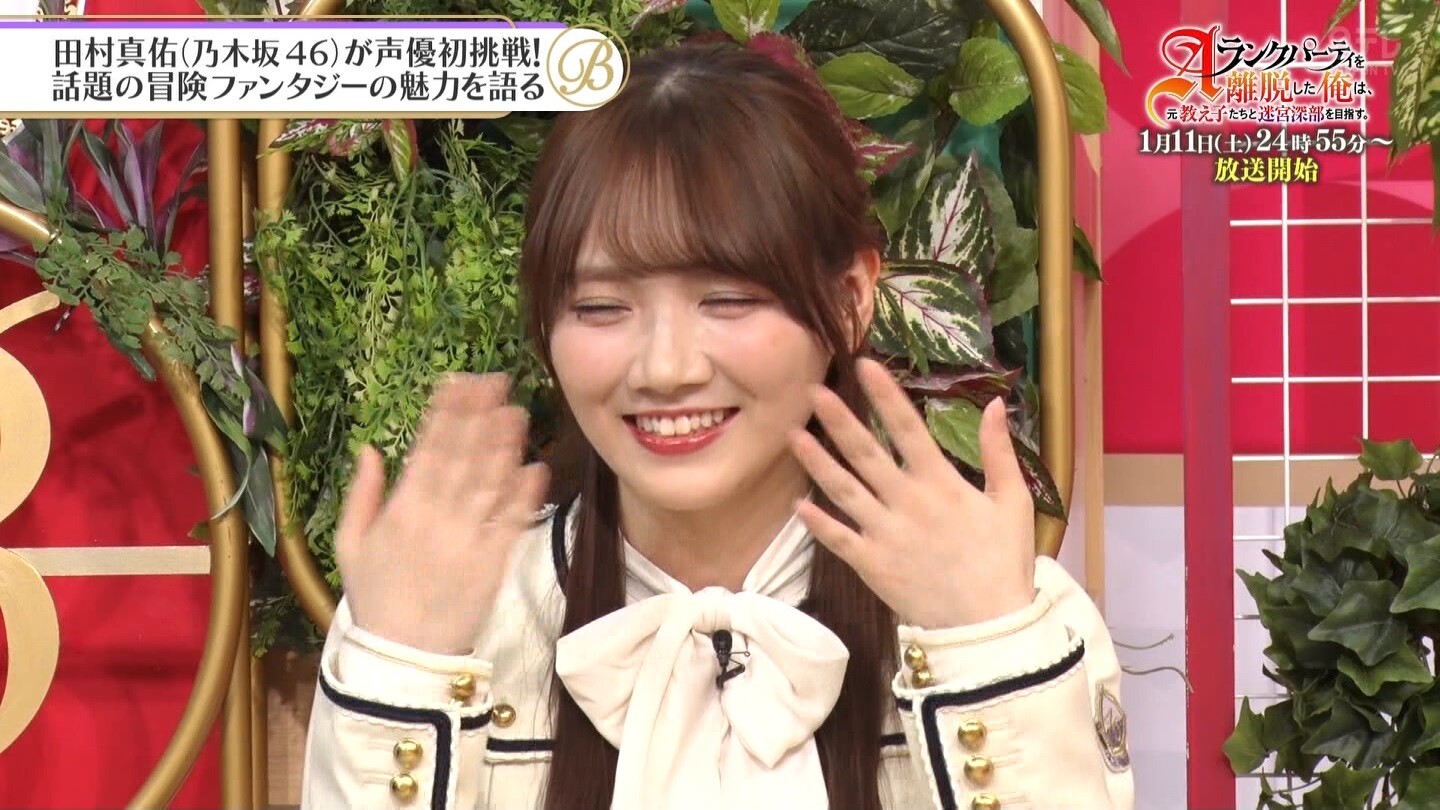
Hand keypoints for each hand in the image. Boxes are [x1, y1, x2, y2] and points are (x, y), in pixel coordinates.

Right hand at [335, 373, 549, 653]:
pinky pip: (512, 523)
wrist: (403, 655)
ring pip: (491, 483)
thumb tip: (370, 449)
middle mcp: (437, 518)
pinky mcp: (494, 563)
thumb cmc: (375, 596)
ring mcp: (469, 540)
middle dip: (480, 416)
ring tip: (517, 412)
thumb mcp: (351, 544)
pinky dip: (524, 495)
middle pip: (464, 457)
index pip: (427, 449)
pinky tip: (535, 466)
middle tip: (498, 382)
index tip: (458, 382)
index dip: (446, 413)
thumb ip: (362, 495)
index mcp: (401, 510)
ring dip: (505, 445)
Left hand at [787, 358, 1035, 628]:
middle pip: (866, 453)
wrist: (989, 626)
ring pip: (843, 490)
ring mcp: (885, 534)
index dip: (886, 396)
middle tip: (812, 391)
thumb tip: (995, 404)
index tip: (864, 365)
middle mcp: (907, 503)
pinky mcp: (871, 565)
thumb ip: (999, 452)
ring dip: (816, 462)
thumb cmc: (1004, 561)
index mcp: (941, 483)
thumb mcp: (1012, 502)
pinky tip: (798, 503)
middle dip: (839, 420)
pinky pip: (838, 538)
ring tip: (792, 435)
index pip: (908, 428)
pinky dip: (817, 521)